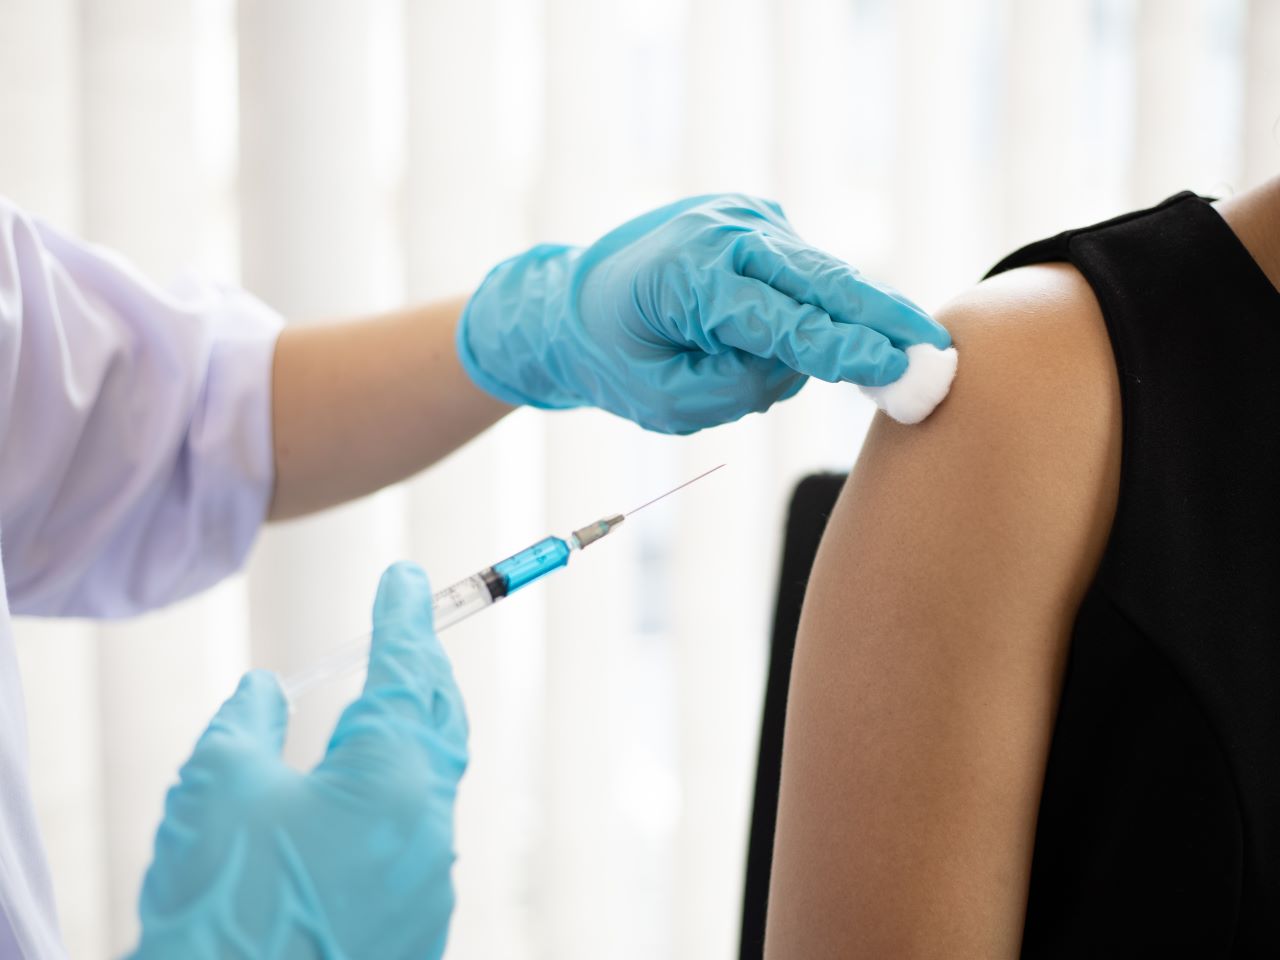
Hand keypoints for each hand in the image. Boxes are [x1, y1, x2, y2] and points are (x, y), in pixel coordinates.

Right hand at [129, 563, 466, 959]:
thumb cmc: (220, 906)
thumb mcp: (216, 789)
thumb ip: (249, 722)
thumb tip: (270, 688)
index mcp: (391, 778)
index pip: (407, 671)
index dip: (402, 617)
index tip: (405, 578)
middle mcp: (429, 826)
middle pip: (441, 723)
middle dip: (425, 672)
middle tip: (409, 630)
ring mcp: (430, 885)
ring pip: (435, 784)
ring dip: (414, 736)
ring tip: (387, 704)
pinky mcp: (416, 931)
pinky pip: (420, 842)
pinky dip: (399, 801)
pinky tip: (363, 801)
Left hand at [457, 193, 950, 433]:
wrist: (577, 302)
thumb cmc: (617, 359)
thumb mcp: (664, 400)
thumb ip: (738, 386)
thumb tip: (805, 364)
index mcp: (691, 276)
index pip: (781, 321)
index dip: (842, 348)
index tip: (896, 368)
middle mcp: (724, 233)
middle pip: (822, 279)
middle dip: (882, 316)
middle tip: (937, 348)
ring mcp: (744, 218)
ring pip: (819, 279)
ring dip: (842, 321)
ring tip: (873, 356)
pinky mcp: (758, 220)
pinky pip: (803, 274)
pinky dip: (815, 306)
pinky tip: (820, 332)